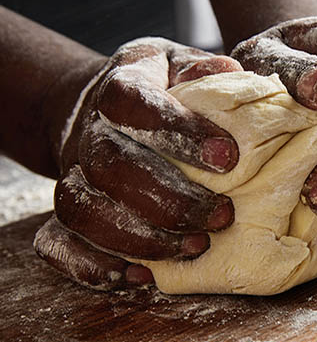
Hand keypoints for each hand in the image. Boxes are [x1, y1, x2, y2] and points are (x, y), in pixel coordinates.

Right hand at [34, 38, 242, 289]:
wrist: (101, 109)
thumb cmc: (164, 88)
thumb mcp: (185, 65)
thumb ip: (207, 70)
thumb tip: (233, 73)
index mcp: (121, 84)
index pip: (133, 100)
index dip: (177, 129)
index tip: (228, 156)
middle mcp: (88, 129)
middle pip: (110, 165)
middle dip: (170, 198)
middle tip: (221, 215)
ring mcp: (71, 172)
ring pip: (85, 210)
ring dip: (141, 238)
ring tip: (195, 247)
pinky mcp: (64, 211)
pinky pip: (58, 243)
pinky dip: (92, 265)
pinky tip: (141, 276)